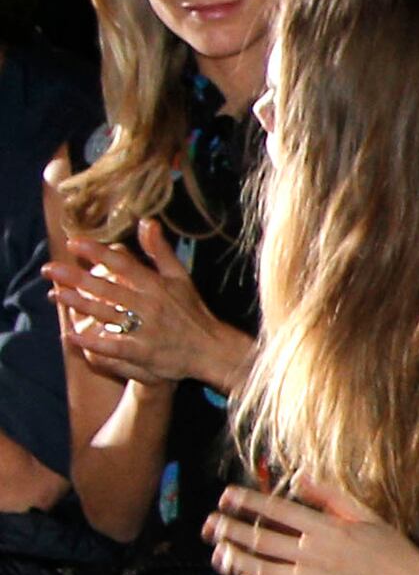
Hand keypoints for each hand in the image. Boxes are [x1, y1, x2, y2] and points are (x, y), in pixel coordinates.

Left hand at [48, 210, 249, 395]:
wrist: (212, 350)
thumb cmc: (192, 312)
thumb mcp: (181, 278)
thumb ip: (160, 251)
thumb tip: (147, 221)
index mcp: (158, 286)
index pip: (124, 265)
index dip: (98, 253)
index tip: (74, 243)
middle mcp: (150, 306)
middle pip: (108, 289)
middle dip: (76, 278)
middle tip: (50, 270)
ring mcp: (146, 331)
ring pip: (106, 315)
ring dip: (78, 305)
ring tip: (55, 295)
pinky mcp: (144, 353)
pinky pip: (113, 346)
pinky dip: (91, 341)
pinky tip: (71, 334)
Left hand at [208, 482, 418, 574]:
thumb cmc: (395, 551)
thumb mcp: (367, 516)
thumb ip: (330, 496)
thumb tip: (299, 476)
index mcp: (328, 529)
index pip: (277, 511)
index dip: (247, 502)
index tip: (226, 496)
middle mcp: (317, 554)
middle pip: (261, 540)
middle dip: (230, 529)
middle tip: (209, 523)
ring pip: (262, 570)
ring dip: (235, 559)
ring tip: (219, 551)